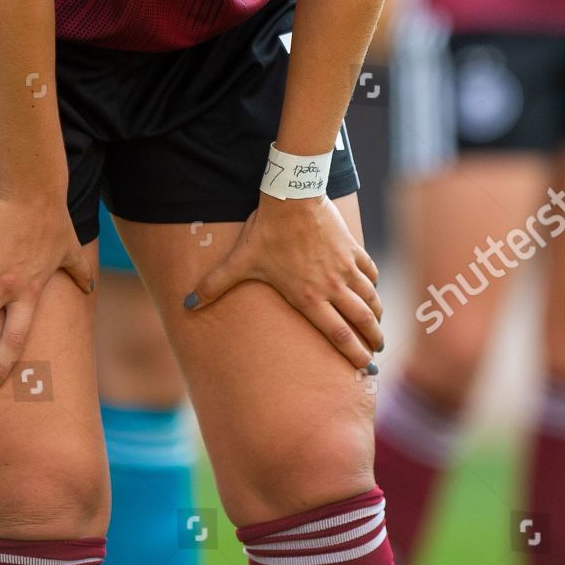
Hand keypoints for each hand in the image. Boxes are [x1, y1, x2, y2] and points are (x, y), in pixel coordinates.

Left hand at [184, 195, 383, 371]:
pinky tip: (373, 288)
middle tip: (377, 351)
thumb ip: (214, 286)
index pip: (337, 334)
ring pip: (369, 298)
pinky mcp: (351, 249)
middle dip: (372, 339)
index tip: (364, 366)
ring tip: (378, 324)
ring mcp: (345, 268)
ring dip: (376, 314)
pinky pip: (369, 271)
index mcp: (308, 297)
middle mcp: (331, 287)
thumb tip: (187, 305)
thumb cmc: (266, 232)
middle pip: (361, 320)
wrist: (292, 198)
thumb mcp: (240, 262)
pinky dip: (373, 283)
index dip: (353, 353)